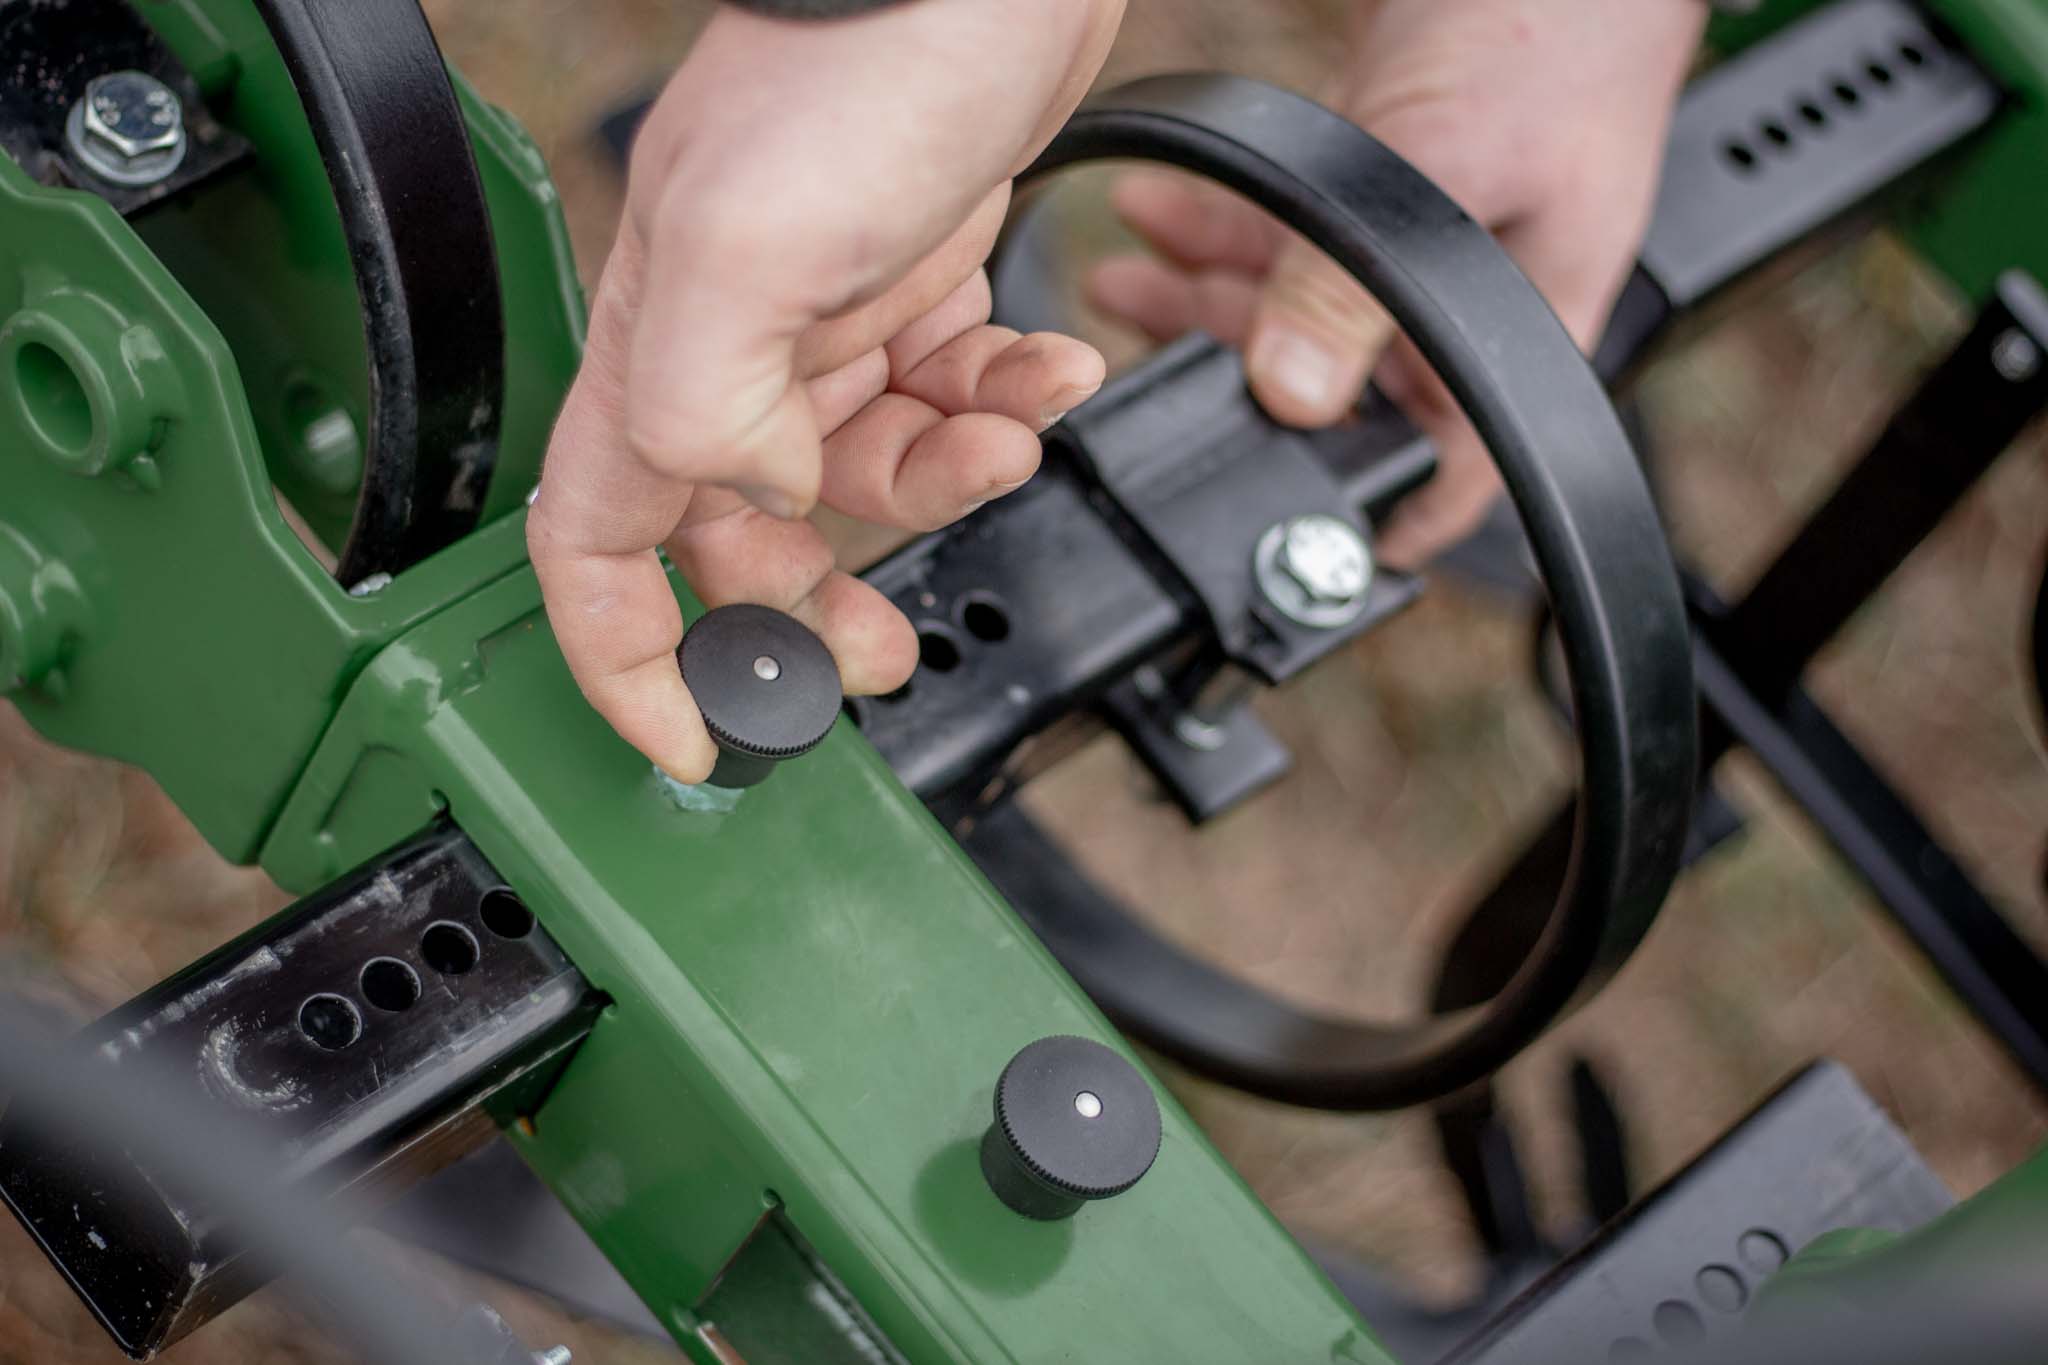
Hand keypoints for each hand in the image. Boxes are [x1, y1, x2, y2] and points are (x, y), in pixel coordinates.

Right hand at [530, 1, 1122, 780]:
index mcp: (664, 350)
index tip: (693, 740)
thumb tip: (754, 496)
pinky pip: (949, 391)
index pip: (594, 540)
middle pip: (746, 534)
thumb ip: (710, 399)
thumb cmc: (860, 63)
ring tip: (1004, 445)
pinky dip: (1001, 402)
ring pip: (867, 470)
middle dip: (817, 605)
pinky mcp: (916, 280)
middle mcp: (734, 348)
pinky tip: (1042, 371)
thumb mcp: (748, 242)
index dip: (624, 658)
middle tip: (882, 655)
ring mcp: (826, 318)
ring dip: (946, 484)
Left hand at [1088, 0, 1702, 566]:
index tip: (1288, 552)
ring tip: (1119, 284)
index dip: (1379, 523)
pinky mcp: (1374, 197)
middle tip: (1137, 373)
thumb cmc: (1555, 38)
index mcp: (1518, 339)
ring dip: (1201, 303)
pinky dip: (1218, 237)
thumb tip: (1287, 391)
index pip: (1453, 470)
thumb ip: (1351, 288)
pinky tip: (1156, 218)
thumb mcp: (1440, 173)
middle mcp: (1463, 313)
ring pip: (1294, 321)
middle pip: (1340, 398)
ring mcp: (1414, 256)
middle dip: (1235, 389)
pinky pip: (1284, 247)